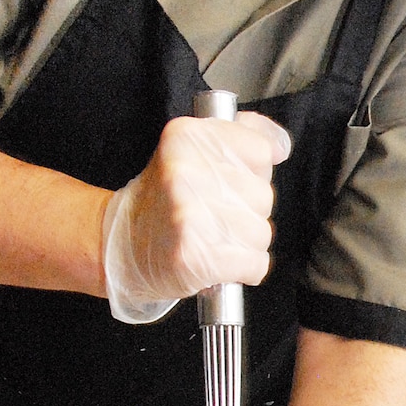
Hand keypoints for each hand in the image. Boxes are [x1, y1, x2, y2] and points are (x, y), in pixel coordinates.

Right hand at [102, 111, 290, 322]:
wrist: (124, 246)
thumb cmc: (165, 199)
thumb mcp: (193, 150)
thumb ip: (240, 136)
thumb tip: (280, 145)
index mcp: (187, 136)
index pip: (262, 152)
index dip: (251, 172)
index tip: (225, 180)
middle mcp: (186, 171)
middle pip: (264, 195)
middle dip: (247, 211)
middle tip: (211, 214)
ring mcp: (189, 214)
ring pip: (262, 232)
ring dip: (244, 242)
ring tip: (211, 237)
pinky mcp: (195, 255)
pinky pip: (256, 263)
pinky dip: (243, 269)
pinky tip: (216, 260)